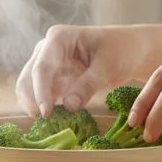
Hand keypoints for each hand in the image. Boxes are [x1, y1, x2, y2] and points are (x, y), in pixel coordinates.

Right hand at [16, 24, 149, 117]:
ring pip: (30, 84)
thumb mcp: (107, 67)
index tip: (46, 113)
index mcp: (59, 38)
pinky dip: (44, 104)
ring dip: (34, 103)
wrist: (132, 50)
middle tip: (41, 120)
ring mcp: (49, 62)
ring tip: (46, 122)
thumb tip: (68, 106)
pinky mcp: (54, 77)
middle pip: (29, 75)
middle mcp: (48, 48)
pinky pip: (42, 92)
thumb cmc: (121, 51)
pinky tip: (53, 119)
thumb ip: (87, 85)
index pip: (42, 67)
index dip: (41, 91)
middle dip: (32, 98)